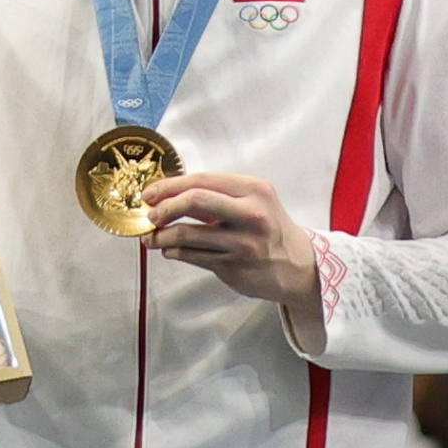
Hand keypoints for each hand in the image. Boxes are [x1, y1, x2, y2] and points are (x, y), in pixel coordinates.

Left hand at [141, 169, 325, 328]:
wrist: (297, 265)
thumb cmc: (269, 228)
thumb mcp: (254, 202)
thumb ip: (218, 196)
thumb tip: (169, 194)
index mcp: (254, 190)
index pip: (202, 180)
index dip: (170, 185)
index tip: (150, 193)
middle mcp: (251, 214)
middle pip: (195, 200)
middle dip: (164, 207)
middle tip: (150, 215)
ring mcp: (243, 243)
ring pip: (188, 235)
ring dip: (162, 236)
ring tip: (152, 238)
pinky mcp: (234, 267)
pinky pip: (193, 256)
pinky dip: (175, 252)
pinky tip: (170, 250)